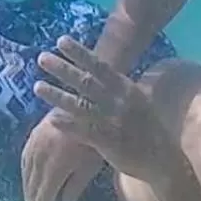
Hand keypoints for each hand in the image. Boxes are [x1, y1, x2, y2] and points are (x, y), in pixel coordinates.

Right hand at [20, 116, 106, 200]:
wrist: (88, 100)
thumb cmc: (98, 133)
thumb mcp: (92, 163)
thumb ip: (77, 185)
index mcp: (57, 165)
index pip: (45, 195)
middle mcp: (42, 155)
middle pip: (33, 186)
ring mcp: (36, 144)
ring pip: (26, 173)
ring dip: (27, 191)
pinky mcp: (35, 134)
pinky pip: (25, 158)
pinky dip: (25, 173)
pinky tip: (27, 179)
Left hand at [34, 36, 186, 188]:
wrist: (164, 160)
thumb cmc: (149, 130)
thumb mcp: (139, 102)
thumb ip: (121, 89)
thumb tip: (105, 74)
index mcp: (127, 89)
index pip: (100, 66)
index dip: (80, 53)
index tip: (61, 41)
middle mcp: (119, 101)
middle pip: (86, 81)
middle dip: (62, 69)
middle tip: (41, 58)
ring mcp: (114, 121)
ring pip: (80, 105)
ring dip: (57, 95)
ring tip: (37, 86)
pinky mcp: (109, 142)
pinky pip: (84, 131)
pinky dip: (68, 125)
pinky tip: (52, 119)